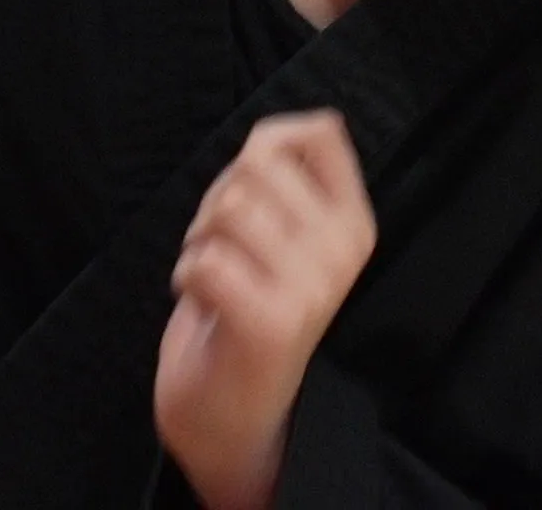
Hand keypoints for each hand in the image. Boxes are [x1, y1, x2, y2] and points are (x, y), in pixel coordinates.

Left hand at [155, 111, 376, 509]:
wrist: (233, 416)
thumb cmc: (243, 307)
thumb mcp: (274, 230)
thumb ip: (279, 172)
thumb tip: (287, 126)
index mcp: (355, 223)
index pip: (319, 132)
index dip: (264, 149)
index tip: (258, 201)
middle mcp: (345, 251)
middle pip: (255, 165)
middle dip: (216, 201)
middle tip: (224, 251)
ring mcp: (314, 286)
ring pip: (227, 209)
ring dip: (198, 241)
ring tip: (215, 279)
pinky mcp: (272, 321)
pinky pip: (204, 261)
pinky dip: (186, 278)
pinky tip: (206, 308)